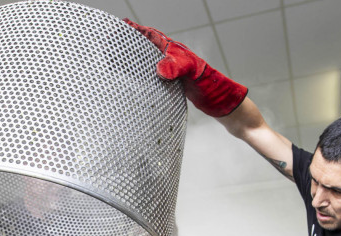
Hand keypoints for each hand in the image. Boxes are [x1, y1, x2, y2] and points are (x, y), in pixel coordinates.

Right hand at [124, 19, 247, 116]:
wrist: (225, 105)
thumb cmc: (213, 88)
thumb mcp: (195, 75)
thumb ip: (178, 69)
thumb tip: (159, 69)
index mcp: (177, 53)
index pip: (154, 37)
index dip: (139, 31)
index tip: (123, 25)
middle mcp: (175, 60)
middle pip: (150, 47)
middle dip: (134, 42)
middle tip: (115, 39)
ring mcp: (174, 72)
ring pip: (151, 62)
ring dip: (138, 58)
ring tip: (122, 56)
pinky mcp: (175, 84)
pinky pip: (155, 76)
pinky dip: (145, 74)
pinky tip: (138, 79)